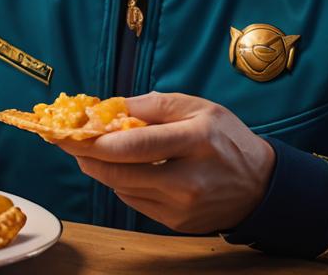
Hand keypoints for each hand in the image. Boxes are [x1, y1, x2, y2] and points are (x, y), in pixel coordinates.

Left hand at [54, 92, 274, 232]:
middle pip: (120, 172)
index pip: (134, 145)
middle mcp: (188, 179)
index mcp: (196, 141)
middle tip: (67, 141)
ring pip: (122, 188)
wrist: (261, 185)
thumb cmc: (226, 139)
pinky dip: (122, 183)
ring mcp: (182, 206)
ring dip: (100, 169)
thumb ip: (153, 104)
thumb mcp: (198, 107)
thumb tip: (108, 107)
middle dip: (86, 157)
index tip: (70, 130)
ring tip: (91, 151)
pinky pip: (135, 201)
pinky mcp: (177, 223)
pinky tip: (123, 168)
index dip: (95, 140)